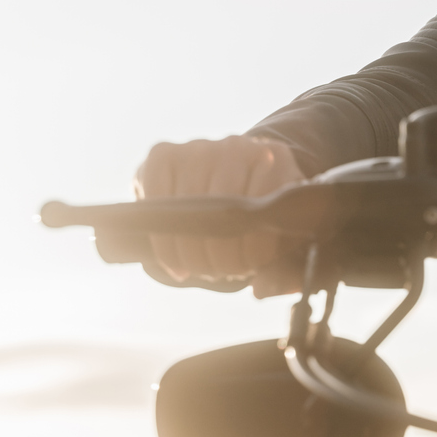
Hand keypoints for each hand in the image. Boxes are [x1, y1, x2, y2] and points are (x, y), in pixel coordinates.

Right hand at [133, 135, 305, 296]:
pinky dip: (163, 240)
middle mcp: (238, 145)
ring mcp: (199, 146)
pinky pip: (156, 198)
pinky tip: (176, 263)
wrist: (221, 179)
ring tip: (200, 270)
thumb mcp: (277, 236)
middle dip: (221, 252)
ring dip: (191, 251)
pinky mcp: (163, 154)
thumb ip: (280, 268)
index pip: (264, 202)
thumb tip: (260, 291)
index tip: (249, 269)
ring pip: (189, 204)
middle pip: (225, 205)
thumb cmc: (256, 216)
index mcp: (275, 159)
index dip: (255, 244)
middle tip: (221, 274)